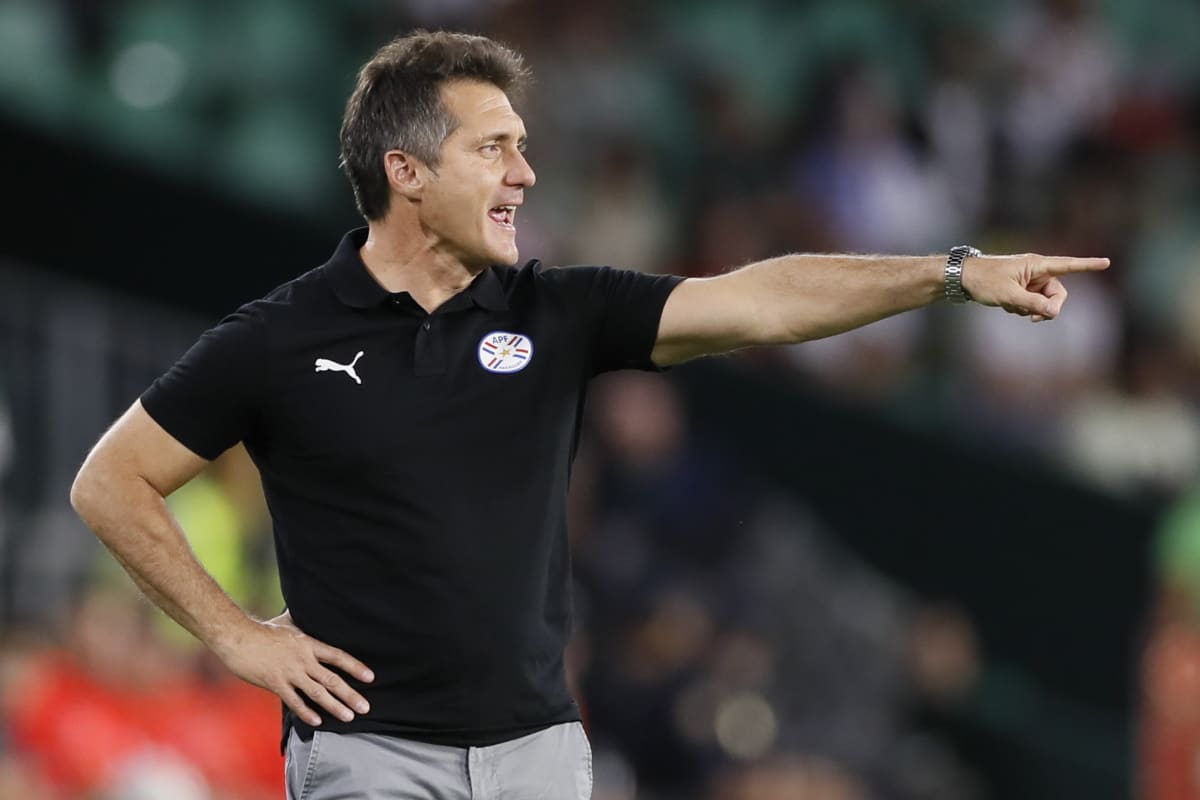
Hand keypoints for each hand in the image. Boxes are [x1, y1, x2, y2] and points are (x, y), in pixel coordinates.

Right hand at [214, 610, 374, 726]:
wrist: (237, 637)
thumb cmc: (262, 630)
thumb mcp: (287, 622)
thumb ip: (301, 621)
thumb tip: (307, 607)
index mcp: (308, 644)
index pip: (338, 656)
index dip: (355, 667)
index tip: (370, 677)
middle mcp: (303, 659)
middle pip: (332, 679)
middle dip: (350, 695)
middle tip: (366, 707)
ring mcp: (290, 673)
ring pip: (317, 693)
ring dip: (335, 706)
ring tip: (349, 716)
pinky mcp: (275, 684)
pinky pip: (294, 701)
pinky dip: (306, 713)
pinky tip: (318, 721)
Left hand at [963, 253, 1109, 321]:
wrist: (961, 278)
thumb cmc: (984, 281)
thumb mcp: (1009, 295)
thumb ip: (1033, 304)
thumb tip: (1055, 312)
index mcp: (1036, 264)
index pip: (1067, 265)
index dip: (1087, 265)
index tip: (1106, 262)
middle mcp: (1036, 271)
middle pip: (1057, 293)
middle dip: (1047, 308)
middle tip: (1033, 319)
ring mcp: (1028, 280)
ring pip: (1043, 301)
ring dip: (1030, 309)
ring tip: (1010, 306)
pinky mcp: (1021, 288)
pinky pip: (1030, 303)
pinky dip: (1021, 308)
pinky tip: (1005, 305)